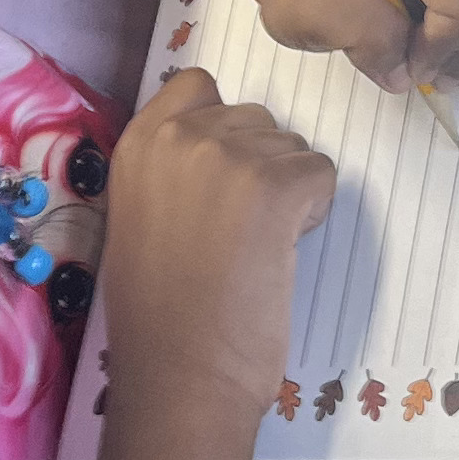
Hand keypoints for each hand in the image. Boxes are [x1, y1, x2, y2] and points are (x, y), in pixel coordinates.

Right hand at [100, 69, 332, 431]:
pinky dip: (315, 212)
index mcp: (136, 145)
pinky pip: (322, 174)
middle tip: (240, 231)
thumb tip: (221, 162)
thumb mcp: (141, 219)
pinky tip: (280, 253)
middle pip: (254, 118)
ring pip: (293, 147)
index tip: (223, 177)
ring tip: (255, 249)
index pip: (197, 84)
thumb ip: (173, 174)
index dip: (223, 128)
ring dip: (289, 191)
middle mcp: (179, 137)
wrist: (179, 375)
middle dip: (261, 165)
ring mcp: (228, 156)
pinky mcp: (275, 186)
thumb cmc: (160, 317)